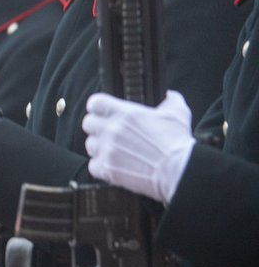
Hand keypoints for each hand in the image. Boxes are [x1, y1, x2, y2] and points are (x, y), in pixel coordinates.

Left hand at [83, 90, 194, 204]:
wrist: (179, 171)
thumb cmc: (178, 143)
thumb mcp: (178, 113)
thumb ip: (171, 100)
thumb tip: (170, 95)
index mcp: (125, 113)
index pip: (95, 102)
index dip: (98, 107)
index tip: (102, 112)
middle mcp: (112, 130)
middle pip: (88, 123)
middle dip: (97, 127)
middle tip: (108, 133)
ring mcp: (108, 150)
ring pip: (90, 145)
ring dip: (99, 148)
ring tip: (113, 151)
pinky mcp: (108, 169)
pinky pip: (93, 166)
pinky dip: (101, 167)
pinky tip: (113, 166)